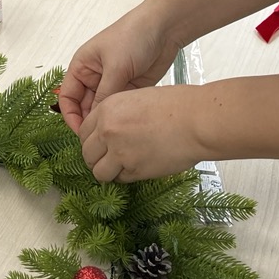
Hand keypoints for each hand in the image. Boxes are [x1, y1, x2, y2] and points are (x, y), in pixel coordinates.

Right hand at [57, 4, 179, 133]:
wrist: (164, 28)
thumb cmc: (133, 37)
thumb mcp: (115, 66)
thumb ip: (104, 95)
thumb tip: (96, 121)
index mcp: (82, 66)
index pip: (67, 96)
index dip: (71, 116)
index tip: (82, 133)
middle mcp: (94, 77)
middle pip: (84, 107)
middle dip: (90, 122)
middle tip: (101, 140)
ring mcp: (112, 84)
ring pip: (102, 110)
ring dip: (106, 121)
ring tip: (114, 135)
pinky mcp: (129, 89)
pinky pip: (119, 108)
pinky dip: (121, 118)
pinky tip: (126, 127)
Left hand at [78, 86, 204, 182]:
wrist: (196, 121)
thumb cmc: (176, 106)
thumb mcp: (137, 98)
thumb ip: (118, 115)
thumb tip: (108, 131)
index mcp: (107, 109)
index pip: (83, 132)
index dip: (91, 141)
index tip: (98, 146)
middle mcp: (108, 130)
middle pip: (87, 153)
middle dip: (95, 158)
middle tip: (108, 160)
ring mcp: (119, 152)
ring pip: (98, 172)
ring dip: (107, 172)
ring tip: (120, 168)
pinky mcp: (134, 170)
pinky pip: (120, 179)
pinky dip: (126, 177)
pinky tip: (138, 168)